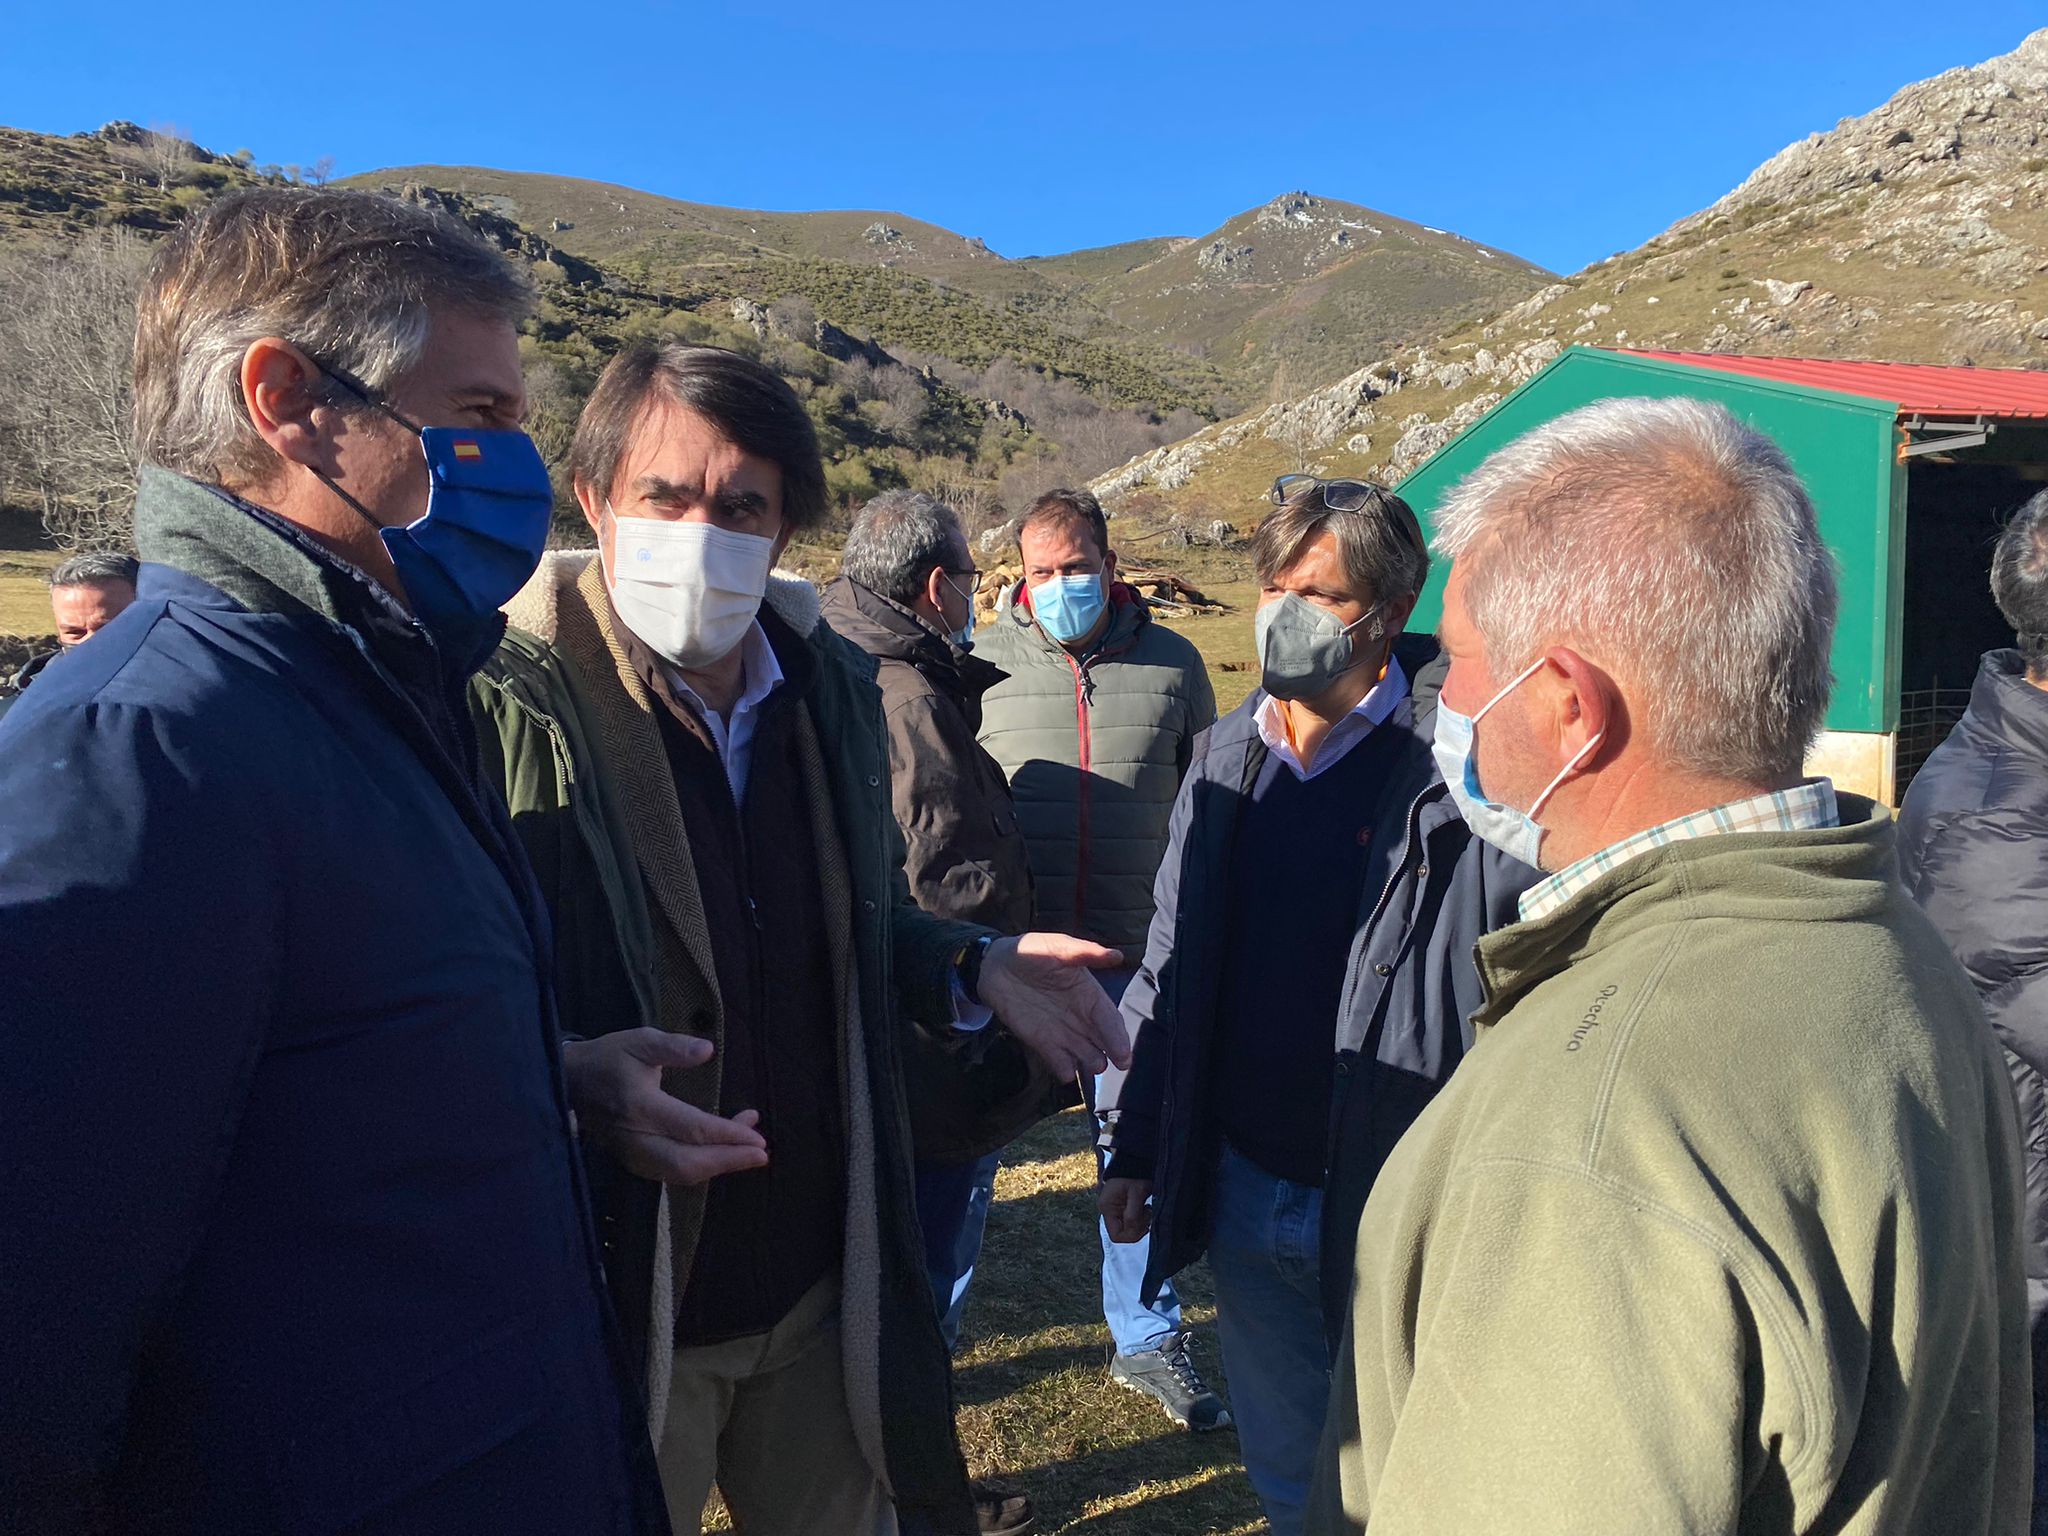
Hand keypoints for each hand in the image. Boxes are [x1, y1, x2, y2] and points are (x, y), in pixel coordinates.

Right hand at [562, 1028, 767, 1185]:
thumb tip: (708, 1050)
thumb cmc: (609, 1058)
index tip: (757, 1137)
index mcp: (639, 1105)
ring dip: (718, 1166)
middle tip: (762, 1153)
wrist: (568, 1082)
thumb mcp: (640, 1040)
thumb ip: (674, 1046)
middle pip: (687, 1163)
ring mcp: (632, 1154)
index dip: (726, 1136)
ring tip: (750, 1149)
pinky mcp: (632, 1162)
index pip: (690, 1129)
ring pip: (679, 1174)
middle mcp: (635, 1137)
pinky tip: (723, 1152)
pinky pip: (671, 1173)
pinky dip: (701, 1167)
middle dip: (729, 1162)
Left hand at [976, 933, 1131, 1079]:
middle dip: (1111, 1054)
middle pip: (1102, 1041)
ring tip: (1094, 1066)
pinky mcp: (1042, 1042)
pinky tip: (1066, 1072)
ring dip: (1090, 1062)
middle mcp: (1080, 1017)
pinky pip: (1058, 1061)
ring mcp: (1062, 1032)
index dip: (1118, 1037)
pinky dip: (1064, 1069)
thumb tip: (1117, 956)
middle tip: (1116, 1066)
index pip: (1109, 1020)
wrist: (996, 966)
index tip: (1124, 1054)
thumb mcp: (1058, 947)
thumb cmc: (1032, 952)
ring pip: (1084, 1054)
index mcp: (1089, 995)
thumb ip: (1085, 952)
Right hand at [1099, 1177, 1153, 1242]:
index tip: (1143, 1223)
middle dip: (1138, 1228)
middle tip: (1147, 1213)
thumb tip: (1132, 1228)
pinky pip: (1131, 1222)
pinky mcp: (1122, 1209)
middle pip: (1123, 1234)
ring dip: (1141, 1223)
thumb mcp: (1137, 1192)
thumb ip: (1133, 1213)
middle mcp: (1108, 1212)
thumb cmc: (1134, 1175)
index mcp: (1107, 1208)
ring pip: (1129, 1229)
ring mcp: (1114, 1211)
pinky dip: (1141, 1219)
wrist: (1135, 1162)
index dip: (1131, 1234)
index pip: (1116, 1236)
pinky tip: (1145, 1208)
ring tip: (1147, 1208)